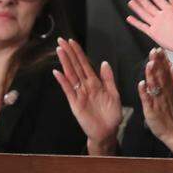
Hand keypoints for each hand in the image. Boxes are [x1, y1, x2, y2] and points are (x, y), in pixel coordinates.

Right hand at [52, 38, 120, 154]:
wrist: (108, 132)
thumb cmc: (111, 114)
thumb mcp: (114, 94)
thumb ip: (108, 79)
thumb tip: (104, 63)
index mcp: (95, 83)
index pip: (85, 64)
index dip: (78, 53)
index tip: (72, 41)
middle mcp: (85, 86)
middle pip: (75, 66)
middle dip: (69, 53)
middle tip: (61, 40)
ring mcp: (79, 94)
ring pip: (71, 75)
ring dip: (65, 63)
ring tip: (59, 50)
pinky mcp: (75, 104)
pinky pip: (68, 90)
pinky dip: (63, 81)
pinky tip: (57, 72)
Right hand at [126, 0, 172, 54]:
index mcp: (169, 10)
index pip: (159, 0)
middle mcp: (161, 16)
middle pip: (149, 6)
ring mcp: (156, 24)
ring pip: (144, 14)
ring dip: (137, 8)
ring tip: (131, 2)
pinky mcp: (153, 33)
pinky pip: (142, 26)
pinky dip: (136, 22)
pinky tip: (129, 18)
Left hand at [139, 47, 172, 156]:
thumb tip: (172, 66)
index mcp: (170, 87)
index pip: (166, 70)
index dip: (163, 60)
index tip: (160, 48)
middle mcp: (164, 91)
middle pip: (160, 75)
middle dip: (157, 63)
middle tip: (154, 51)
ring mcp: (158, 100)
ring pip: (154, 85)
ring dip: (151, 74)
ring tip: (150, 63)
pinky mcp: (152, 110)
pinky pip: (147, 100)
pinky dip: (144, 92)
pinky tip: (141, 84)